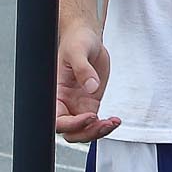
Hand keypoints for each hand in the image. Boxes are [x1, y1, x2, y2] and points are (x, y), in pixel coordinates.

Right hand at [55, 26, 120, 142]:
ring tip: (113, 122)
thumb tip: (91, 87)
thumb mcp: (78, 51)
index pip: (57, 120)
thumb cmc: (76, 42)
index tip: (89, 116)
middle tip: (104, 123)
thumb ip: (83, 69)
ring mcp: (78, 105)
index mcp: (55, 94)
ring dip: (98, 132)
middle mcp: (65, 103)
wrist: (87, 38)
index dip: (72, 124)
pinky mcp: (90, 103)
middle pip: (71, 132)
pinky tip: (115, 120)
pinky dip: (105, 126)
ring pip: (84, 131)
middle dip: (87, 133)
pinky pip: (95, 123)